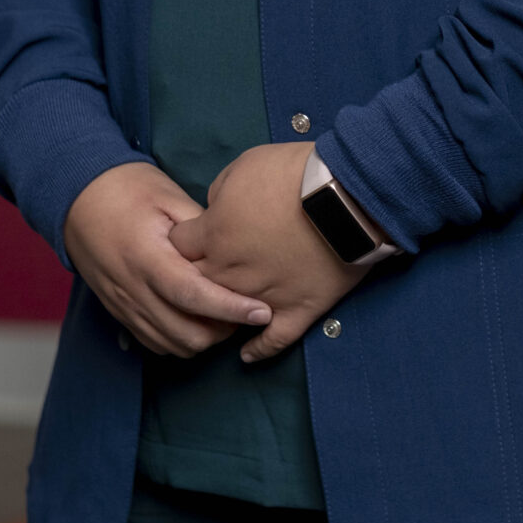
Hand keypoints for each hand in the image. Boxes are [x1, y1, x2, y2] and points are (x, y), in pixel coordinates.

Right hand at [64, 161, 271, 357]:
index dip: (231, 309)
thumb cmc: (128, 189)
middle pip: (186, 334)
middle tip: (245, 310)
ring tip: (224, 315)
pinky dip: (180, 339)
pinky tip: (196, 318)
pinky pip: (153, 342)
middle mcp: (133, 289)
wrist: (77, 197)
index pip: (193, 295)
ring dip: (202, 338)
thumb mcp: (169, 196)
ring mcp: (123, 305)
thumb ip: (200, 228)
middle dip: (222, 330)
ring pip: (171, 345)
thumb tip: (232, 252)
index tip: (262, 312)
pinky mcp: (118, 312)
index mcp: (147, 257)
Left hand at [171, 141, 368, 363]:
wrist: (345, 197)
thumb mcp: (243, 167)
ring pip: (227, 316)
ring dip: (220, 314)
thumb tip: (215, 212)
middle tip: (202, 271)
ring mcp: (263, 296)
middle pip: (195, 285)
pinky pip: (273, 340)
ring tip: (219, 311)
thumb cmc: (293, 174)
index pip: (177, 247)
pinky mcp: (297, 311)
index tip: (192, 236)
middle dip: (193, 278)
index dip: (182, 239)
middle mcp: (230, 272)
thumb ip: (219, 194)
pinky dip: (259, 349)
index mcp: (214, 235)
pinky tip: (247, 354)